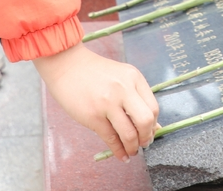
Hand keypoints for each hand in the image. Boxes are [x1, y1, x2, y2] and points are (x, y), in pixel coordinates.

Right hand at [35, 43, 159, 162]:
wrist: (68, 66)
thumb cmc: (96, 73)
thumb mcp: (122, 77)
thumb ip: (137, 97)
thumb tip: (154, 125)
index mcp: (134, 78)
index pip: (153, 107)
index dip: (154, 124)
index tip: (150, 131)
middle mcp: (124, 90)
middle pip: (145, 121)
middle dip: (147, 137)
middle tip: (144, 144)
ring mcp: (108, 103)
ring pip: (129, 133)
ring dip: (133, 147)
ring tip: (132, 151)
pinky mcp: (93, 116)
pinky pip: (111, 138)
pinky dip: (118, 151)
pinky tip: (121, 156)